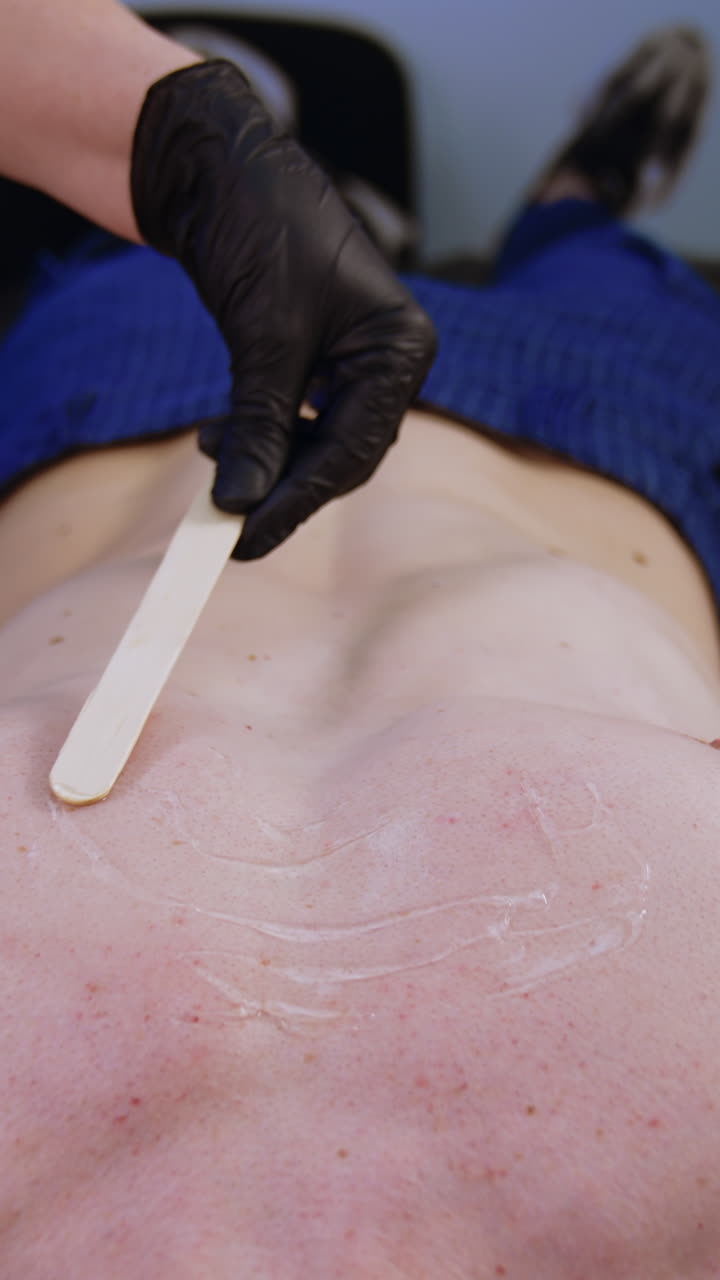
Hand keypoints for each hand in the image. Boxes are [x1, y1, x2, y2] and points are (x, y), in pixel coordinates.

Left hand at [131, 59, 436, 558]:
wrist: (217, 165)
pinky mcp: (316, 354)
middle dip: (282, 485)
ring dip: (265, 458)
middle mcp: (387, 357)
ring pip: (315, 440)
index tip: (246, 540)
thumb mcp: (263, 338)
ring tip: (212, 452)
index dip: (297, 501)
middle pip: (341, 454)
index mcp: (399, 349)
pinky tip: (222, 433)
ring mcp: (354, 357)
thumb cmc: (260, 226)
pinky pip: (295, 415)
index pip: (354, 451)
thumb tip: (241, 502)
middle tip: (226, 521)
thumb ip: (260, 425)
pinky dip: (260, 432)